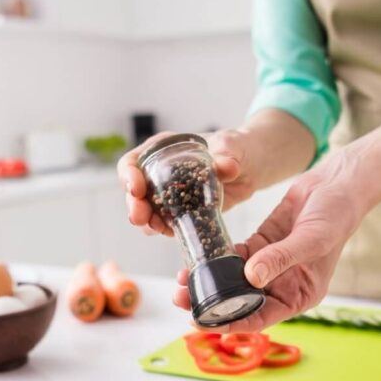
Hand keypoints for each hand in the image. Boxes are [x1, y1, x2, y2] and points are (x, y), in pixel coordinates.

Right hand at [117, 130, 255, 236]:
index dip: (129, 175)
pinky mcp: (182, 212)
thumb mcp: (232, 147)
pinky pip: (167, 223)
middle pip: (135, 191)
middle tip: (140, 217)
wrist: (251, 167)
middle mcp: (160, 173)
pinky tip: (171, 233)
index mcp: (163, 149)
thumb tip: (227, 166)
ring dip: (147, 222)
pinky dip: (166, 230)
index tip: (136, 188)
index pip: (133, 161)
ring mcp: (170, 195)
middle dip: (134, 205)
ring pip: (148, 211)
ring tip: (155, 228)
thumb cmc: (236, 148)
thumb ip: (228, 155)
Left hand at [173, 149, 375, 331]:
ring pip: (233, 280)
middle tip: (182, 298)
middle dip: (211, 302)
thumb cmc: (337, 215)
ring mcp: (270, 265)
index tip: (202, 322)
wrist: (338, 182)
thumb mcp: (311, 239)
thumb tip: (250, 277)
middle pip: (241, 301)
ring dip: (209, 281)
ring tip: (182, 279)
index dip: (230, 322)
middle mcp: (283, 285)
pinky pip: (234, 256)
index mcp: (299, 295)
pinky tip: (197, 258)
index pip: (260, 317)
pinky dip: (216, 258)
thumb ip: (280, 258)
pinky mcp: (261, 244)